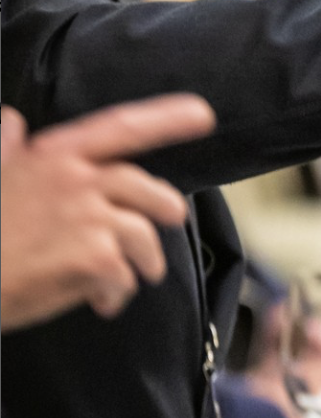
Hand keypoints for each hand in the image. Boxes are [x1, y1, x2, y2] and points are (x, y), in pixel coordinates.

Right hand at [0, 96, 215, 331]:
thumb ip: (4, 147)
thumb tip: (9, 119)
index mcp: (54, 156)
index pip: (121, 127)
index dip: (166, 118)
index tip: (203, 114)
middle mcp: (78, 179)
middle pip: (147, 189)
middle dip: (165, 209)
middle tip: (169, 222)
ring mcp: (89, 217)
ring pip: (143, 237)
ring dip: (142, 263)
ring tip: (124, 280)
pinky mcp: (95, 257)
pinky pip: (126, 277)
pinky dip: (117, 293)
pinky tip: (101, 302)